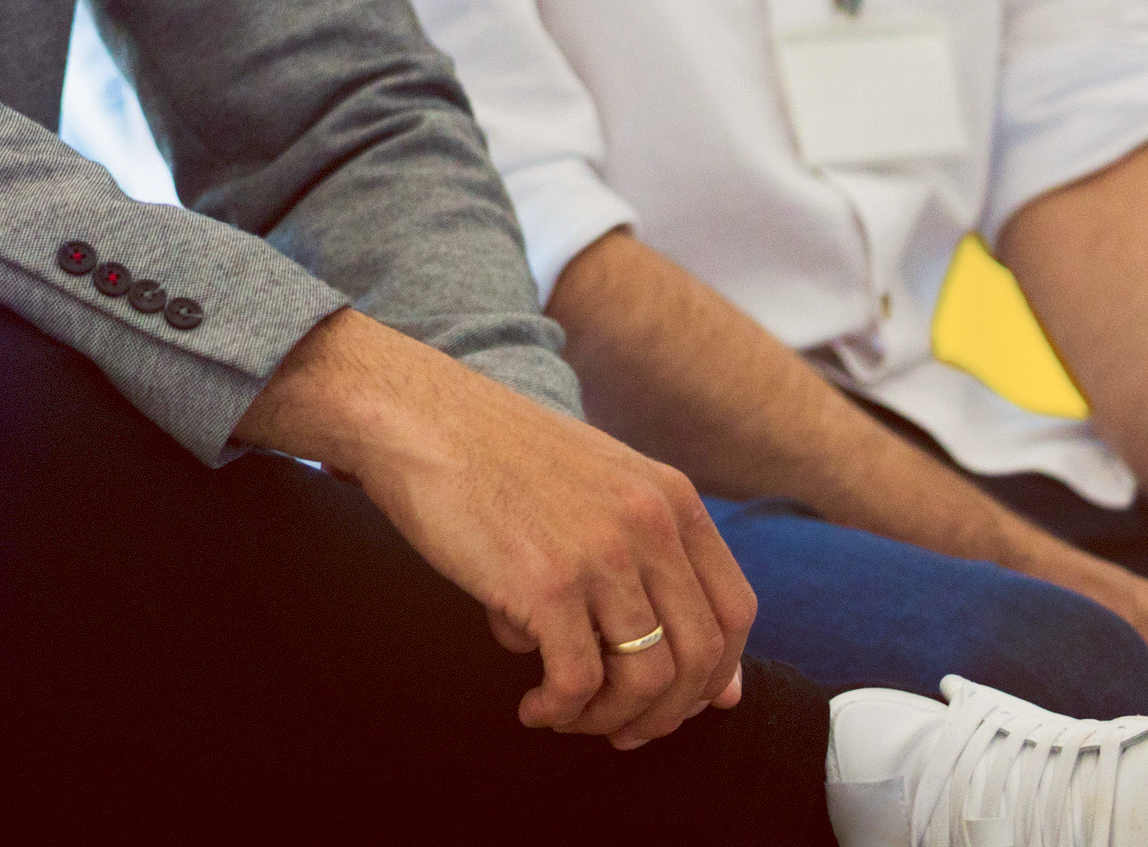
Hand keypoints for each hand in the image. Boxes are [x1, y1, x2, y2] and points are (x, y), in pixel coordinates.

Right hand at [241, 311, 757, 748]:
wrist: (414, 415)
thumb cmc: (493, 453)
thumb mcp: (598, 479)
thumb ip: (648, 550)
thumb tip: (696, 663)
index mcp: (671, 496)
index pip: (734, 611)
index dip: (716, 672)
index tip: (682, 703)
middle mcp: (649, 524)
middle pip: (699, 656)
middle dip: (666, 712)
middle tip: (625, 731)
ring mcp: (600, 555)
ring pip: (644, 679)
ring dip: (609, 718)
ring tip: (569, 717)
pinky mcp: (544, 585)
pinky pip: (577, 681)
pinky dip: (561, 711)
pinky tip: (533, 709)